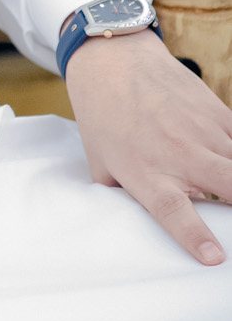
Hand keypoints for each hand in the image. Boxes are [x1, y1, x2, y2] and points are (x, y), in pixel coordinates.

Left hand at [65, 27, 231, 264]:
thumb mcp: (102, 165)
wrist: (116, 62)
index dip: (196, 236)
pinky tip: (229, 159)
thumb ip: (122, 197)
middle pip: (229, 184)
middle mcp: (179, 153)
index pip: (174, 212)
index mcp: (146, 173)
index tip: (215, 258)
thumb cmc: (104, 118)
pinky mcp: (218, 112)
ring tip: (225, 186)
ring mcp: (203, 131)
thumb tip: (135, 225)